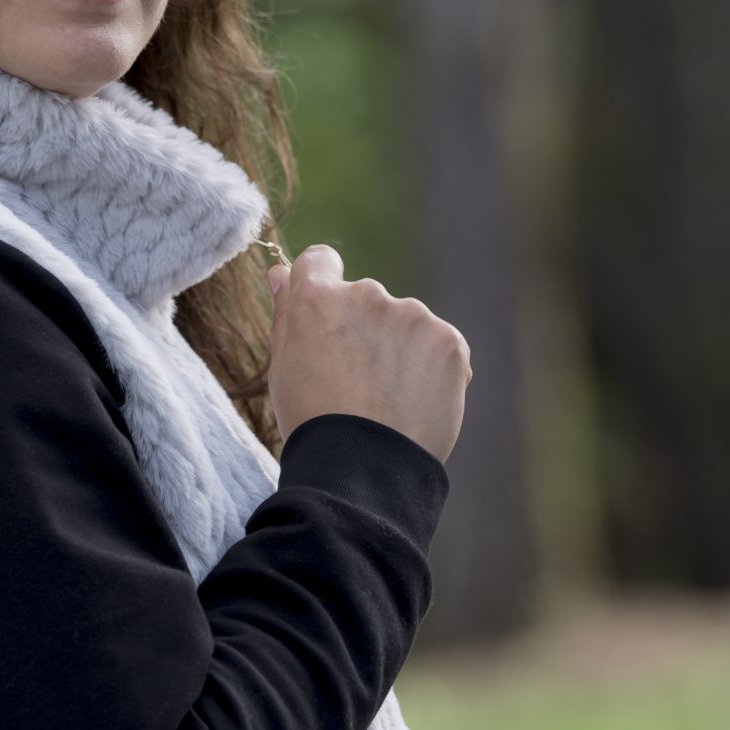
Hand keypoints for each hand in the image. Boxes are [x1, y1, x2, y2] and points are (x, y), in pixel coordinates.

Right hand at [264, 244, 468, 463]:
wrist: (363, 468)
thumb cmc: (312, 419)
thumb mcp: (284, 365)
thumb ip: (286, 311)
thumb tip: (280, 273)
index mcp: (318, 297)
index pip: (320, 261)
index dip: (322, 286)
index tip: (328, 319)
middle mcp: (366, 294)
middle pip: (366, 299)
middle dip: (363, 329)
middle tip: (357, 381)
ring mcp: (412, 316)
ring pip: (405, 323)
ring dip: (399, 349)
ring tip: (387, 399)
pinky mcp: (449, 340)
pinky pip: (439, 346)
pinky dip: (431, 369)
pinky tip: (413, 402)